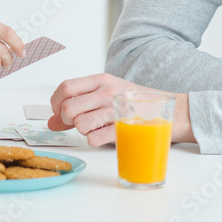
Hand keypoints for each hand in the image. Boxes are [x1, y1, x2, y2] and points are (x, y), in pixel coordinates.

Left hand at [47, 73, 193, 146]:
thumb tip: (51, 121)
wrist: (170, 110)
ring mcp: (116, 109)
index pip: (65, 87)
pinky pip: (94, 138)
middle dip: (66, 121)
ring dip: (81, 131)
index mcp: (101, 80)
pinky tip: (102, 136)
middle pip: (68, 108)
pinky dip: (93, 141)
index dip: (55, 103)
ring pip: (80, 124)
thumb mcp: (107, 94)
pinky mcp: (123, 128)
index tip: (58, 112)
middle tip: (75, 123)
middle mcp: (107, 92)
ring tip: (92, 128)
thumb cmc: (136, 102)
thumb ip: (79, 104)